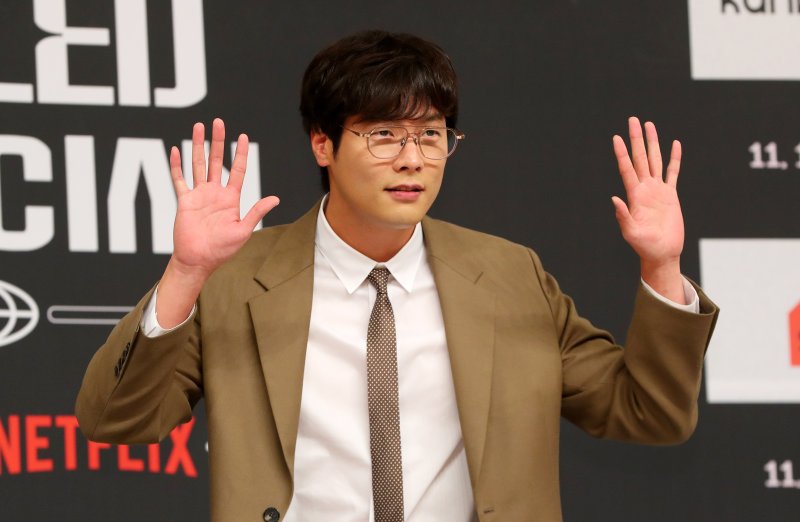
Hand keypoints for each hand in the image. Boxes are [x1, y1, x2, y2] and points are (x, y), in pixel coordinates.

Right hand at [169, 118, 279, 278]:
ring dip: (197, 145)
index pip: (237, 169)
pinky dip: (176, 165)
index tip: (242, 136)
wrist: (198, 260)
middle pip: (217, 161)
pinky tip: (176, 150)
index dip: (240, 153)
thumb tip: (275, 198)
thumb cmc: (222, 250)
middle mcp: (215, 193)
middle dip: (218, 141)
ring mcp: (199, 195)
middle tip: (218, 122)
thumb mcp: (243, 230)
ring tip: (198, 127)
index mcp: (231, 198)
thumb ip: (256, 212)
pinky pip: (179, 179)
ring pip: (198, 164)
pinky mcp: (184, 201)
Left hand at [611, 117, 684, 302]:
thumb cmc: (644, 246)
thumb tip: (614, 199)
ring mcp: (658, 190)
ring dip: (652, 143)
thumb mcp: (631, 233)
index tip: (616, 137)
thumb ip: (623, 216)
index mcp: (635, 196)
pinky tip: (674, 144)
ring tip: (649, 125)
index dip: (622, 153)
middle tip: (633, 120)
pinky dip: (674, 159)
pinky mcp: (671, 195)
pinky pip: (673, 172)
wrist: (661, 253)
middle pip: (640, 158)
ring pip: (655, 160)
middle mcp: (645, 189)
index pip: (627, 169)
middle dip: (636, 139)